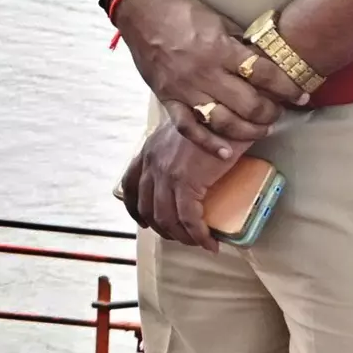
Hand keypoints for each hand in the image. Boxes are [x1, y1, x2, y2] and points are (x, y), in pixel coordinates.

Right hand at [113, 0, 306, 155]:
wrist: (140, 11)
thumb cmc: (180, 10)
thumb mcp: (217, 20)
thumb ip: (238, 44)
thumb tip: (263, 62)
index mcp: (220, 48)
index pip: (264, 74)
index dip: (288, 88)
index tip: (301, 96)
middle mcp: (205, 72)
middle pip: (249, 104)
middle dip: (271, 112)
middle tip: (278, 112)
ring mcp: (185, 89)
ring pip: (224, 121)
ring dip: (248, 130)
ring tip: (260, 129)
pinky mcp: (168, 99)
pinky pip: (189, 128)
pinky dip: (208, 143)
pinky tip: (226, 152)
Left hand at [120, 123, 243, 251]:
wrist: (223, 111)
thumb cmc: (210, 120)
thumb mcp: (181, 133)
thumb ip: (175, 149)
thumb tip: (187, 168)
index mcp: (148, 151)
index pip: (129, 185)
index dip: (135, 209)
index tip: (146, 223)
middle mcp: (151, 163)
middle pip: (147, 208)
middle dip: (163, 228)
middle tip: (182, 237)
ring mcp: (166, 174)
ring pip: (166, 218)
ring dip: (182, 236)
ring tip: (199, 241)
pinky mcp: (186, 182)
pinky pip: (188, 219)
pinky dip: (199, 235)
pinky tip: (210, 242)